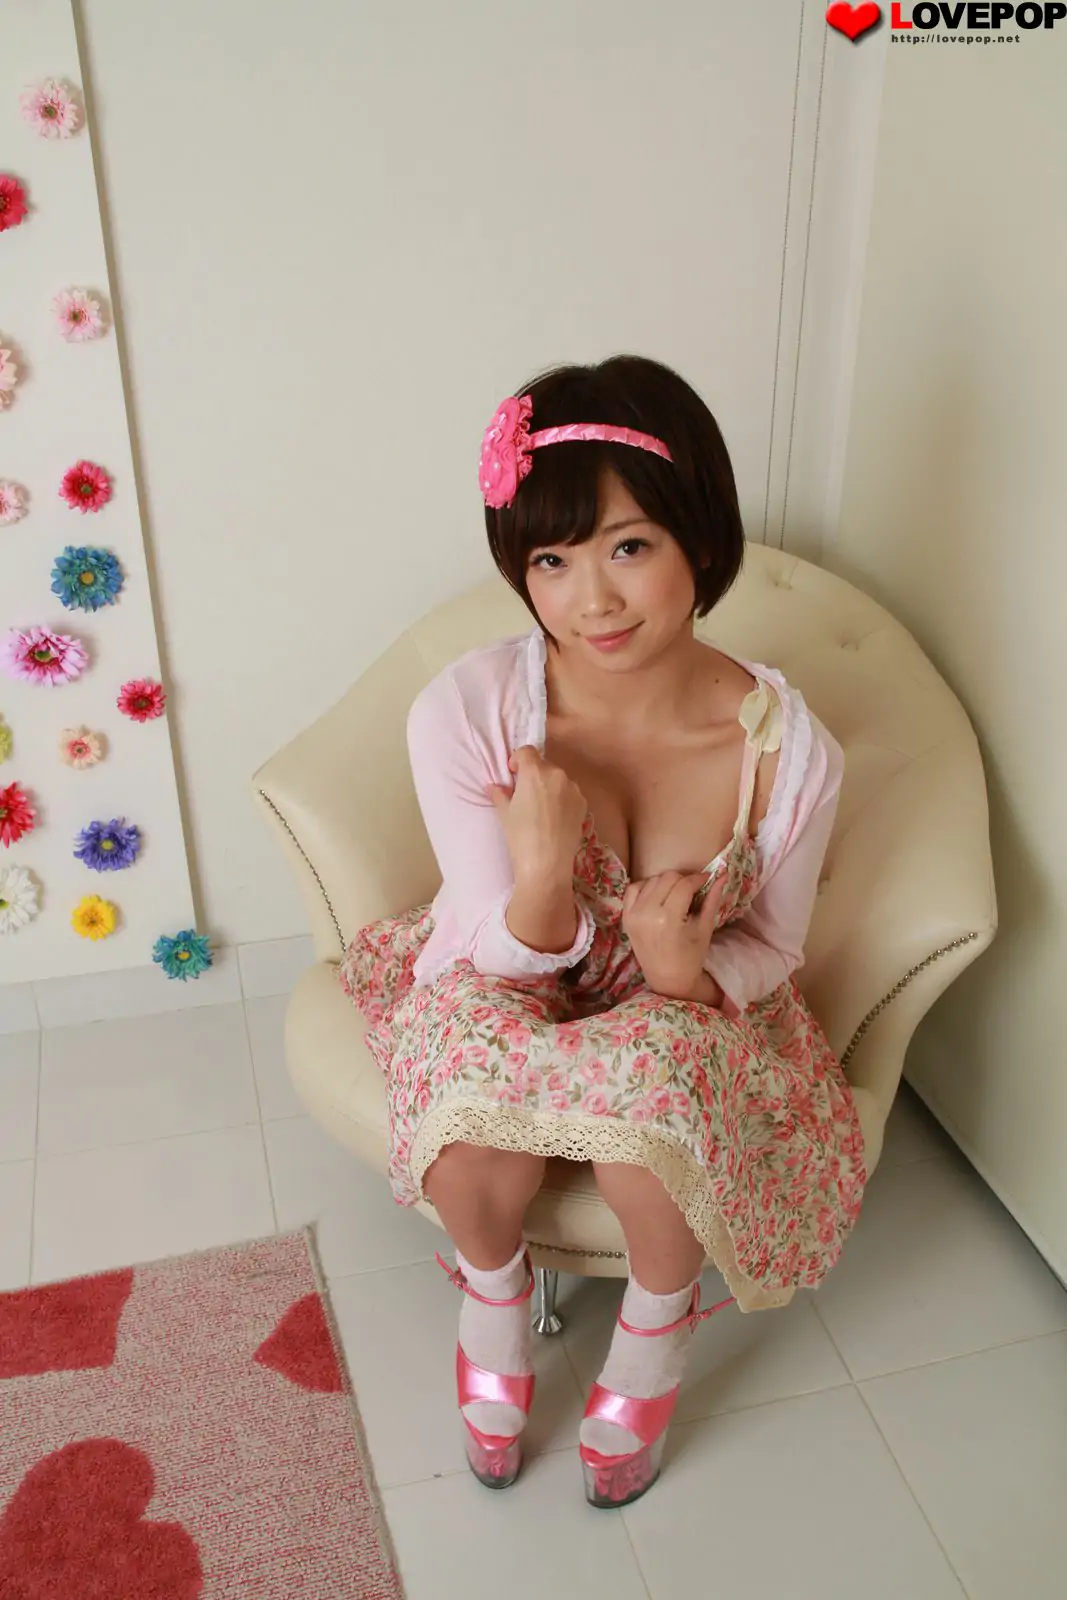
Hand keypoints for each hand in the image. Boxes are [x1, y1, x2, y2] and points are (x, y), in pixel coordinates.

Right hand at [488, 746, 586, 883]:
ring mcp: (573, 789)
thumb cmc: (520, 837)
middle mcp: (557, 774)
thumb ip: (500, 794)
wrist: (547, 865)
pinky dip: (561, 799)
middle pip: (543, 765)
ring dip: (549, 787)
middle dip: (534, 775)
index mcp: (535, 772)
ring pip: (558, 780)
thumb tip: (494, 787)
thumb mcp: (505, 814)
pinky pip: (569, 794)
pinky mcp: (583, 804)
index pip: (527, 751)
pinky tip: (555, 819)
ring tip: (541, 810)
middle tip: (525, 796)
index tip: (513, 775)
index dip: (518, 760)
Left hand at [621, 870, 725, 1001]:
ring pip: (651, 880)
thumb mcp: (705, 928)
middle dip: (683, 879)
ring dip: (666, 882)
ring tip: (676, 895)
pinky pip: (633, 889)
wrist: (668, 979)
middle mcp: (647, 913)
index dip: (698, 878)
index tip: (707, 879)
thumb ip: (712, 899)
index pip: (684, 884)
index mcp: (668, 918)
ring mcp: (633, 914)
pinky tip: (658, 895)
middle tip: (692, 889)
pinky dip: (646, 886)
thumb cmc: (691, 957)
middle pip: (667, 877)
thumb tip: (723, 874)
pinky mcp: (626, 916)